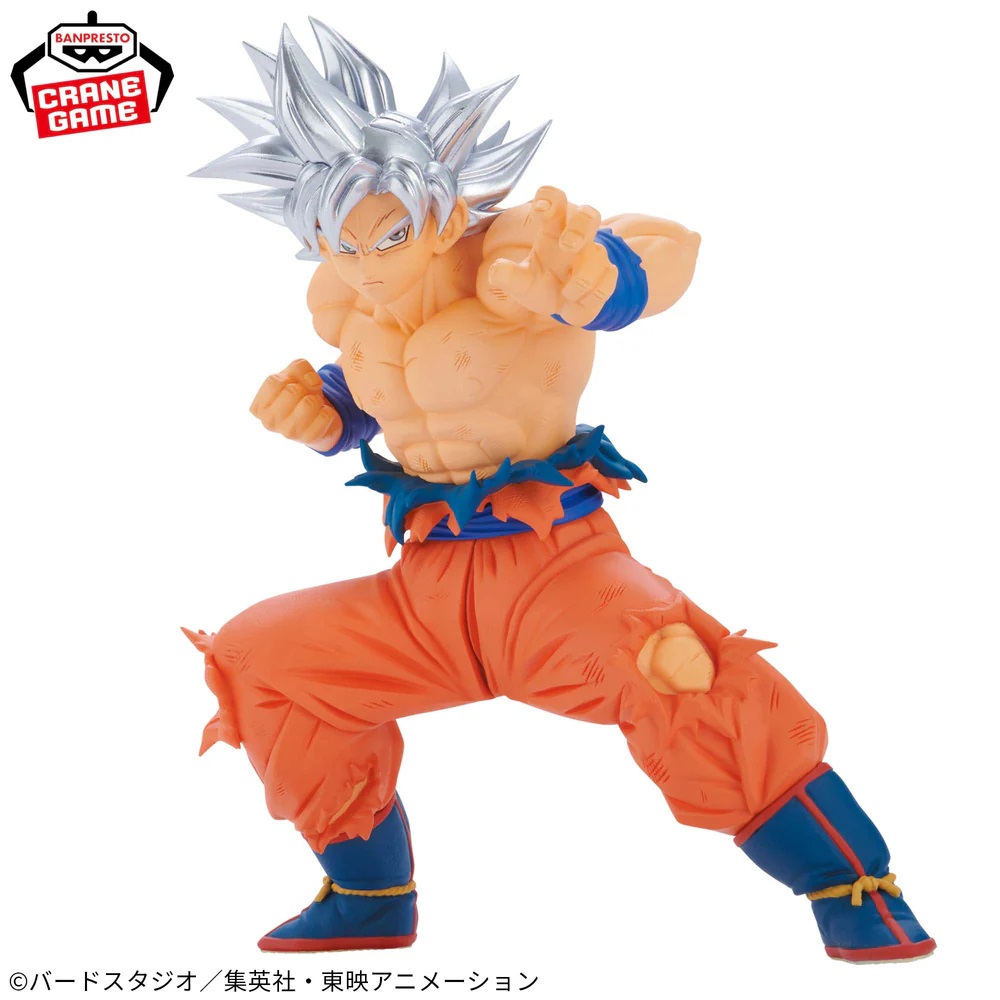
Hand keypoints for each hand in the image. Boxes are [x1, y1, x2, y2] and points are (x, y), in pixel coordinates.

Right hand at [249, 358, 342, 451]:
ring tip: (314, 405)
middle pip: (291, 391)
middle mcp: (269, 422)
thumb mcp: (294, 374)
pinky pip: (325, 416)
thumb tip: (313, 382)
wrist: (317, 419)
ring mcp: (288, 433)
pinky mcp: (308, 439)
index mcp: (259, 407)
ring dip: (317, 399)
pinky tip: (321, 416)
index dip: (289, 377)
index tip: (293, 384)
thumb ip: (299, 368)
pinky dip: (327, 412)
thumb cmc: (300, 394)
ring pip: (309, 403)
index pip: (272, 382)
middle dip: (305, 388)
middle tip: (305, 395)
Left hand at [488, 186, 617, 326]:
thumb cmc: (541, 285)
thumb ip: (509, 277)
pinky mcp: (607, 275)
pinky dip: (593, 295)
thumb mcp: (521, 284)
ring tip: (566, 293)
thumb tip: (496, 272)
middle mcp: (576, 237)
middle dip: (580, 228)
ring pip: (599, 254)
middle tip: (567, 246)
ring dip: (582, 277)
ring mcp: (594, 255)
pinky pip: (609, 279)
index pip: (556, 199)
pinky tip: (579, 301)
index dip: (550, 198)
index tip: (539, 210)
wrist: (563, 308)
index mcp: (553, 229)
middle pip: (589, 214)